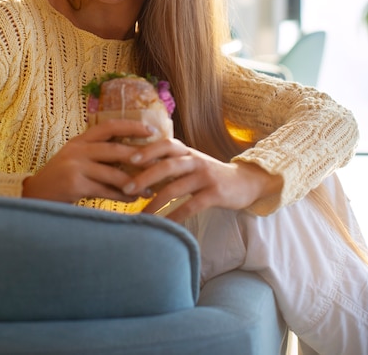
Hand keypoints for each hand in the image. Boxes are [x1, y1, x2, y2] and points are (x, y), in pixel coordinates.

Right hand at [22, 119, 153, 202]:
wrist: (34, 196)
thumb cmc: (60, 179)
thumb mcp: (76, 158)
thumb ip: (97, 153)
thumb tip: (130, 154)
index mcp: (80, 140)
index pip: (109, 126)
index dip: (131, 126)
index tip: (151, 130)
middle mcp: (77, 150)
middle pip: (115, 150)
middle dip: (139, 156)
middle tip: (158, 162)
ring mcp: (75, 166)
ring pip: (112, 173)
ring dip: (134, 182)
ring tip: (150, 188)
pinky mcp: (74, 184)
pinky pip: (104, 190)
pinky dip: (121, 196)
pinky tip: (133, 199)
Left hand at [120, 139, 282, 221]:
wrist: (245, 182)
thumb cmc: (209, 174)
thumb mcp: (191, 163)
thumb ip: (170, 163)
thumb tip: (137, 169)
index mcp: (187, 151)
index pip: (165, 144)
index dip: (147, 150)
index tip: (129, 160)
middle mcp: (195, 160)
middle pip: (166, 165)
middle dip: (144, 178)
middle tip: (126, 189)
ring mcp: (205, 176)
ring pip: (175, 188)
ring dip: (155, 202)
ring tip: (142, 215)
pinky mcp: (215, 194)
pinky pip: (190, 206)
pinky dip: (175, 217)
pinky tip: (165, 227)